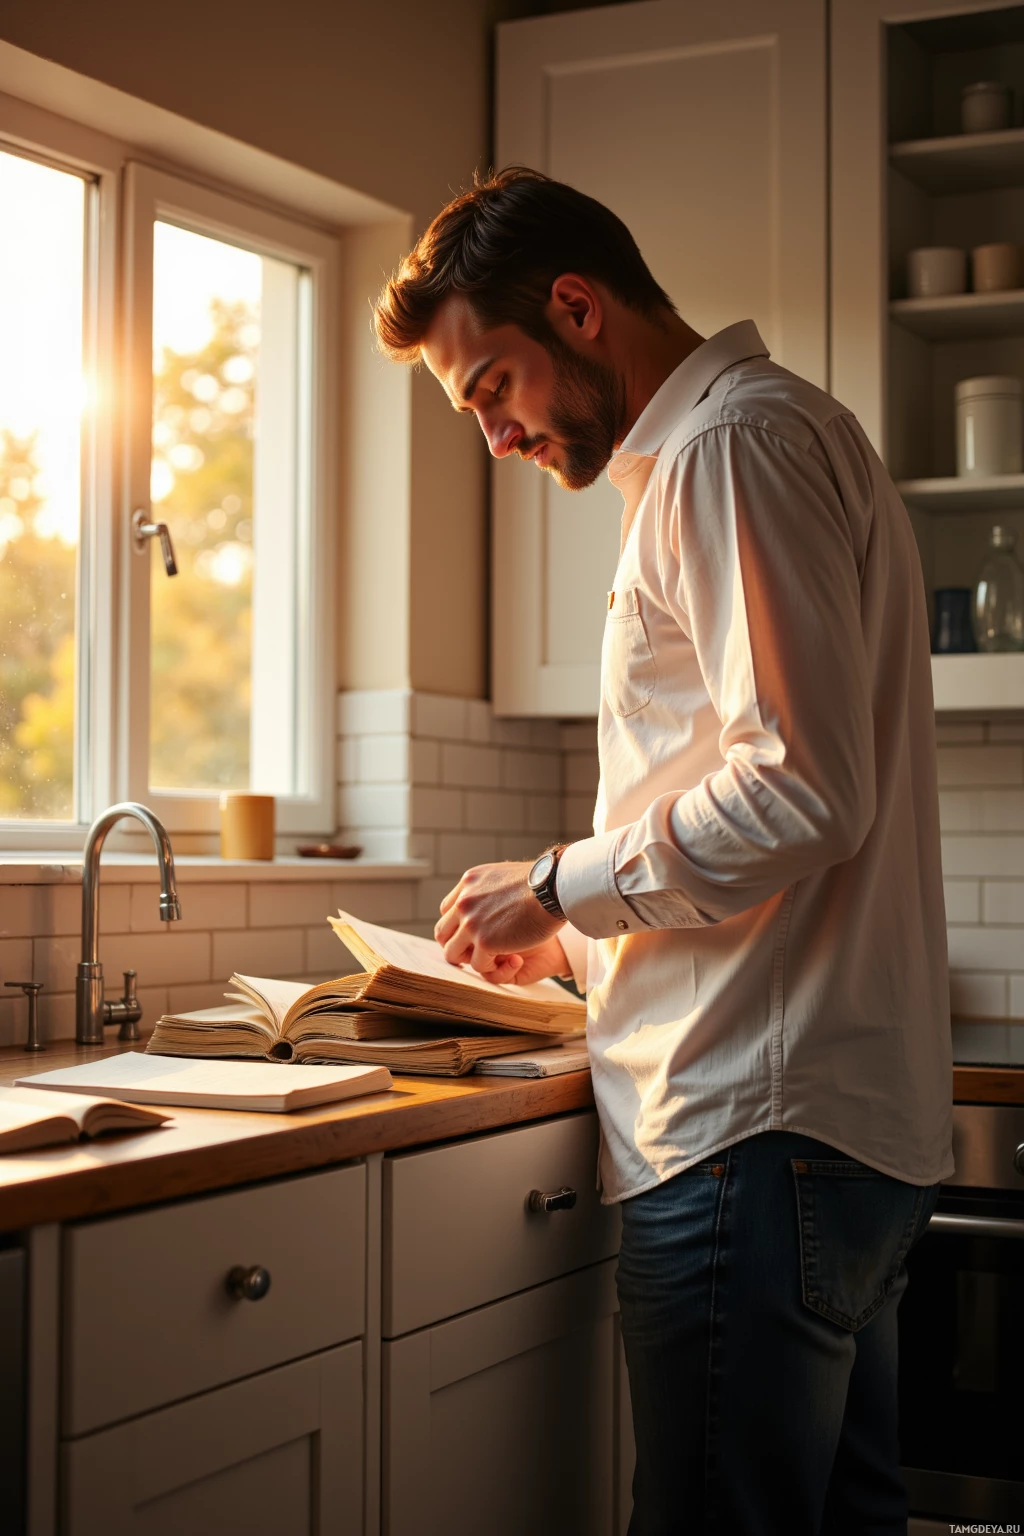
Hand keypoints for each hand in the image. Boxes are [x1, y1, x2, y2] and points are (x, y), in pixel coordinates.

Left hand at [434, 861, 565, 984]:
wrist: (553, 888)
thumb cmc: (541, 882)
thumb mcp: (503, 874)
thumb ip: (488, 888)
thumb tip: (488, 897)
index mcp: (468, 882)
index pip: (448, 910)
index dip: (458, 925)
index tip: (470, 933)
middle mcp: (464, 902)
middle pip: (443, 932)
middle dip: (456, 945)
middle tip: (473, 952)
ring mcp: (471, 923)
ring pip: (452, 952)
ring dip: (469, 959)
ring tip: (488, 958)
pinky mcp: (485, 942)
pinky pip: (477, 965)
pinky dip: (490, 966)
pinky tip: (506, 959)